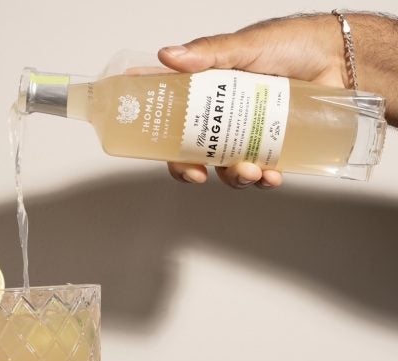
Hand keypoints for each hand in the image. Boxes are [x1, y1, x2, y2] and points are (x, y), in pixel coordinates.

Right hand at [158, 13, 347, 188]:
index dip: (161, 135)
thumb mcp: (245, 46)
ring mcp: (248, 136)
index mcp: (210, 95)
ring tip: (249, 170)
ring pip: (228, 169)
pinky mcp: (273, 150)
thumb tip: (169, 56)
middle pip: (194, 153)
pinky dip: (263, 180)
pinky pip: (261, 174)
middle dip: (191, 170)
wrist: (340, 58)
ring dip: (234, 177)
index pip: (175, 119)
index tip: (157, 147)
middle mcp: (225, 119)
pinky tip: (270, 175)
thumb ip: (208, 53)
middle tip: (197, 173)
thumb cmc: (293, 44)